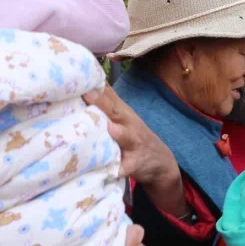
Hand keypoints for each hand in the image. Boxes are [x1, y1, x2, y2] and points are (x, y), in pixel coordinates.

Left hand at [84, 86, 186, 216]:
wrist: (162, 162)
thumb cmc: (134, 136)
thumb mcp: (123, 118)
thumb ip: (106, 104)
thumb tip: (84, 86)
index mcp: (122, 113)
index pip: (108, 95)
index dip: (96, 86)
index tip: (81, 75)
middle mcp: (129, 124)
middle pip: (115, 111)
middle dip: (103, 102)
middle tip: (89, 94)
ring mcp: (134, 143)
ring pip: (126, 137)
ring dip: (119, 133)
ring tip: (112, 129)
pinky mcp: (136, 163)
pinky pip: (127, 166)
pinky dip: (121, 168)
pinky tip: (115, 170)